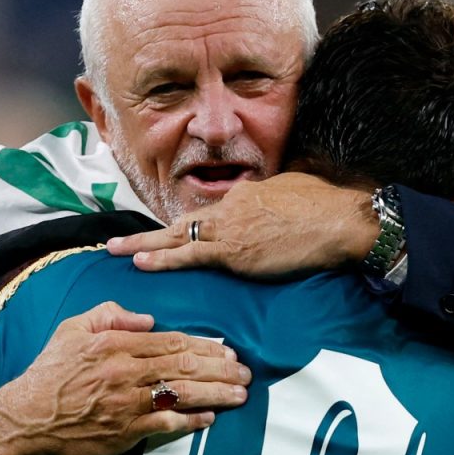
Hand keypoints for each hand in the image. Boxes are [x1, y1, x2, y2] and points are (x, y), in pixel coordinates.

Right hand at [0, 301, 250, 454]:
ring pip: (183, 393)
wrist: (23, 422)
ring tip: (241, 395)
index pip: (170, 341)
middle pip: (185, 365)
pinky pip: (167, 425)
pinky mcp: (126, 432)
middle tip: (245, 373)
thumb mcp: (71, 330)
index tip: (227, 350)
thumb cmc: (47, 375)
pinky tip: (210, 419)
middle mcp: (126, 371)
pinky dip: (192, 421)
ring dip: (217, 394)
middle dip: (221, 369)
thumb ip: (108, 314)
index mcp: (115, 344)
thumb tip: (146, 318)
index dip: (204, 346)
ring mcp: (128, 403)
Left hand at [105, 173, 377, 277]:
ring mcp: (230, 229)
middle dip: (147, 234)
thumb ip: (273, 199)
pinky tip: (141, 262)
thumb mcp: (293, 191)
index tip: (165, 236)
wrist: (339, 220)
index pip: (206, 214)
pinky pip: (191, 256)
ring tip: (114, 250)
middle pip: (180, 223)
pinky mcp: (235, 252)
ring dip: (143, 245)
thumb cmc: (326, 206)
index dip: (183, 229)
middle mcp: (230, 208)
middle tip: (116, 242)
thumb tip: (273, 203)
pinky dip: (164, 259)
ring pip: (176, 237)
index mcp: (244, 195)